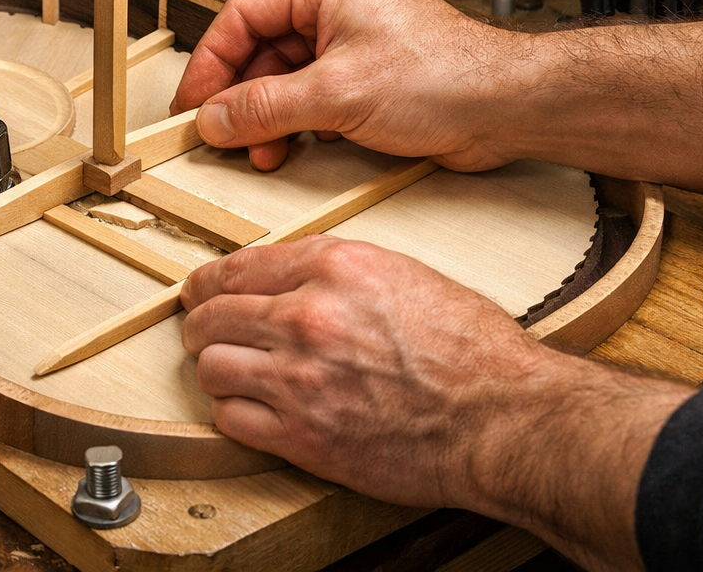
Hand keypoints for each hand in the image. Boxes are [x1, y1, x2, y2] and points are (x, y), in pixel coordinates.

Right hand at [170, 0, 702, 210]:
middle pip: (260, 48)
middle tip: (218, 132)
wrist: (506, 108)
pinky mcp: (366, 75)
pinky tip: (289, 147)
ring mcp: (352, 41)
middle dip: (240, 95)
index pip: (243, 15)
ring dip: (266, 115)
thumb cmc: (445, 78)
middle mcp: (337, 5)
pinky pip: (311, 95)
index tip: (193, 102)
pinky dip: (295, 122)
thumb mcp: (336, 96)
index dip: (212, 62)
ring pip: (283, 76)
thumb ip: (265, 107)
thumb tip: (215, 118)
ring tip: (258, 149)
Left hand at [181, 235, 544, 506]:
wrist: (502, 417)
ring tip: (233, 373)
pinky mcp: (304, 435)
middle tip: (206, 333)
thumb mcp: (402, 275)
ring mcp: (301, 378)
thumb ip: (335, 270)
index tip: (199, 292)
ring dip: (217, 370)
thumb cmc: (470, 351)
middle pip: (212, 316)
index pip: (237, 267)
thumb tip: (283, 277)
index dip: (208, 282)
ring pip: (212, 367)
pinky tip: (254, 410)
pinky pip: (231, 419)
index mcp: (336, 268)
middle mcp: (310, 317)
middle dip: (202, 325)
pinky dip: (235, 414)